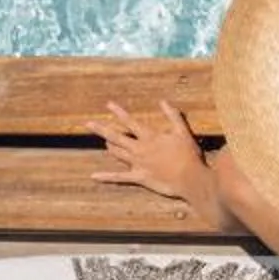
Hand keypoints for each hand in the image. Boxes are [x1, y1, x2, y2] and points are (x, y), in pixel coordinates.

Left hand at [90, 100, 210, 208]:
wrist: (190, 178)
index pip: (130, 122)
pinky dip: (106, 177)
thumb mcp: (183, 132)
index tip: (108, 105)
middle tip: (88, 124)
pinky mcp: (139, 177)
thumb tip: (163, 101)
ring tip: (104, 142)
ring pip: (117, 153)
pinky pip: (119, 177)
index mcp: (149, 137)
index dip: (118, 112)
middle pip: (116, 137)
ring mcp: (137, 164)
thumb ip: (173, 115)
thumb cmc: (188, 155)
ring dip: (109, 147)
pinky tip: (94, 177)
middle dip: (101, 129)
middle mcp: (140, 149)